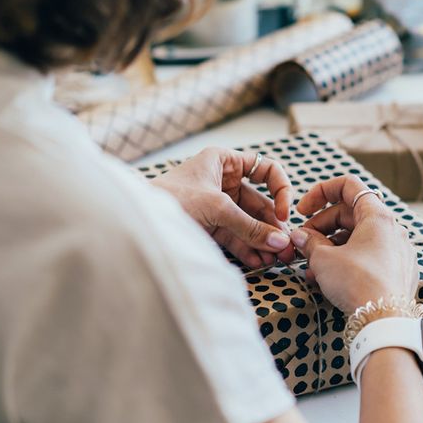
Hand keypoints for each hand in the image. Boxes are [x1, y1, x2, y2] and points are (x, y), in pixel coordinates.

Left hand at [151, 147, 294, 267]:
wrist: (135, 221)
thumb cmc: (170, 199)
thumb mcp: (216, 208)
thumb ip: (249, 225)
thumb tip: (279, 241)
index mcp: (224, 161)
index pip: (266, 169)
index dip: (279, 190)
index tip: (283, 213)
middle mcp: (223, 180)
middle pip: (259, 202)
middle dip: (272, 226)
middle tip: (286, 247)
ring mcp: (217, 205)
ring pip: (248, 223)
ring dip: (262, 240)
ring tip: (275, 259)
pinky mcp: (209, 226)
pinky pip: (236, 237)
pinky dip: (247, 249)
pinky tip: (258, 261)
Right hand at [289, 176, 417, 313]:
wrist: (385, 320)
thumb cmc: (358, 284)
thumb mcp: (324, 259)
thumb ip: (309, 242)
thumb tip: (300, 236)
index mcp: (378, 216)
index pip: (349, 186)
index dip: (321, 192)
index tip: (303, 209)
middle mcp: (392, 229)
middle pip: (351, 214)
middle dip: (322, 226)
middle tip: (302, 242)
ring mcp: (398, 251)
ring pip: (359, 238)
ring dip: (332, 247)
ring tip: (311, 266)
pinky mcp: (398, 271)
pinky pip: (369, 256)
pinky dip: (348, 260)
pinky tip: (329, 278)